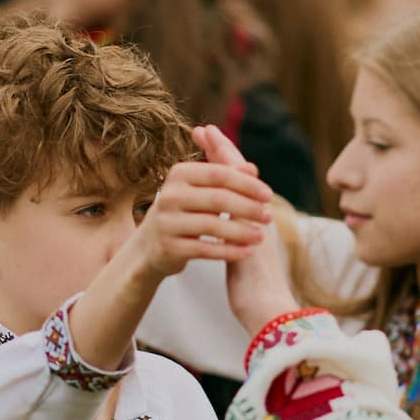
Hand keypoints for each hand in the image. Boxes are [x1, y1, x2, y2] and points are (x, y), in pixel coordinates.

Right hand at [119, 157, 274, 282]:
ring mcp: (167, 221)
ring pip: (213, 225)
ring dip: (242, 231)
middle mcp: (169, 195)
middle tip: (269, 216)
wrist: (150, 246)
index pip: (219, 174)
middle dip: (248, 207)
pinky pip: (206, 249)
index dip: (246, 184)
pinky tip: (247, 251)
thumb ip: (224, 177)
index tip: (268, 195)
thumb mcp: (200, 190)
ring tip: (261, 236)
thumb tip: (253, 167)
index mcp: (179, 174)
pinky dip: (229, 251)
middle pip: (218, 198)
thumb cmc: (184, 213)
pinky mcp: (169, 247)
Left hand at [193, 125, 299, 333]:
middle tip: (206, 129)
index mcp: (252, 225)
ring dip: (221, 154)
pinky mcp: (252, 224)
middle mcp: (255, 217)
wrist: (271, 311)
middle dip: (222, 152)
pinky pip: (238, 192)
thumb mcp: (245, 266)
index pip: (237, 188)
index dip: (223, 168)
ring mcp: (255, 219)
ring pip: (238, 178)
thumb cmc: (258, 297)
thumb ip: (240, 248)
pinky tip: (215, 158)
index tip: (209, 148)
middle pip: (238, 176)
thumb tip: (233, 242)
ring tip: (206, 133)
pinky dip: (228, 176)